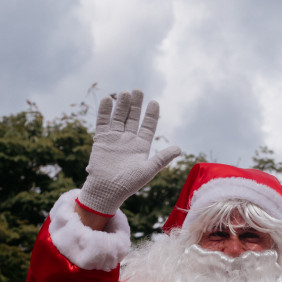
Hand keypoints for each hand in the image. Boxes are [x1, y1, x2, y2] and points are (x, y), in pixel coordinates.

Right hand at [77, 90, 180, 216]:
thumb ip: (162, 158)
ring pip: (119, 117)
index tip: (154, 102)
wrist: (106, 190)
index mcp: (141, 146)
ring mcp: (114, 138)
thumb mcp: (148, 170)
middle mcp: (128, 140)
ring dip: (122, 105)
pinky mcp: (101, 139)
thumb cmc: (129, 184)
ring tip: (125, 93)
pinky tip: (108, 99)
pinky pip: (103, 122)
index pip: (148, 126)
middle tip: (138, 91)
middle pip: (133, 118)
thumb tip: (179, 149)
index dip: (151, 115)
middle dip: (136, 105)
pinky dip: (105, 111)